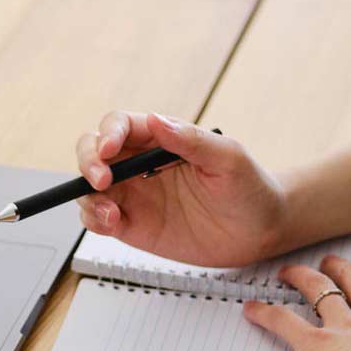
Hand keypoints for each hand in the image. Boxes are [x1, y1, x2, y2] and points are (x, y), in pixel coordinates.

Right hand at [75, 111, 289, 268]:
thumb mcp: (228, 159)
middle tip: (102, 179)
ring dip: (87, 195)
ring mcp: (136, 195)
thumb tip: (157, 119)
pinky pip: (100, 218)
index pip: (121, 125)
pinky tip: (112, 223)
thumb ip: (192, 139)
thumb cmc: (250, 188)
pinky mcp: (134, 225)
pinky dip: (95, 219)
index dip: (108, 133)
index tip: (109, 148)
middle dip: (88, 161)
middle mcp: (142, 164)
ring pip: (90, 186)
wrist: (262, 231)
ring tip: (111, 212)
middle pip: (94, 151)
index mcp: (162, 138)